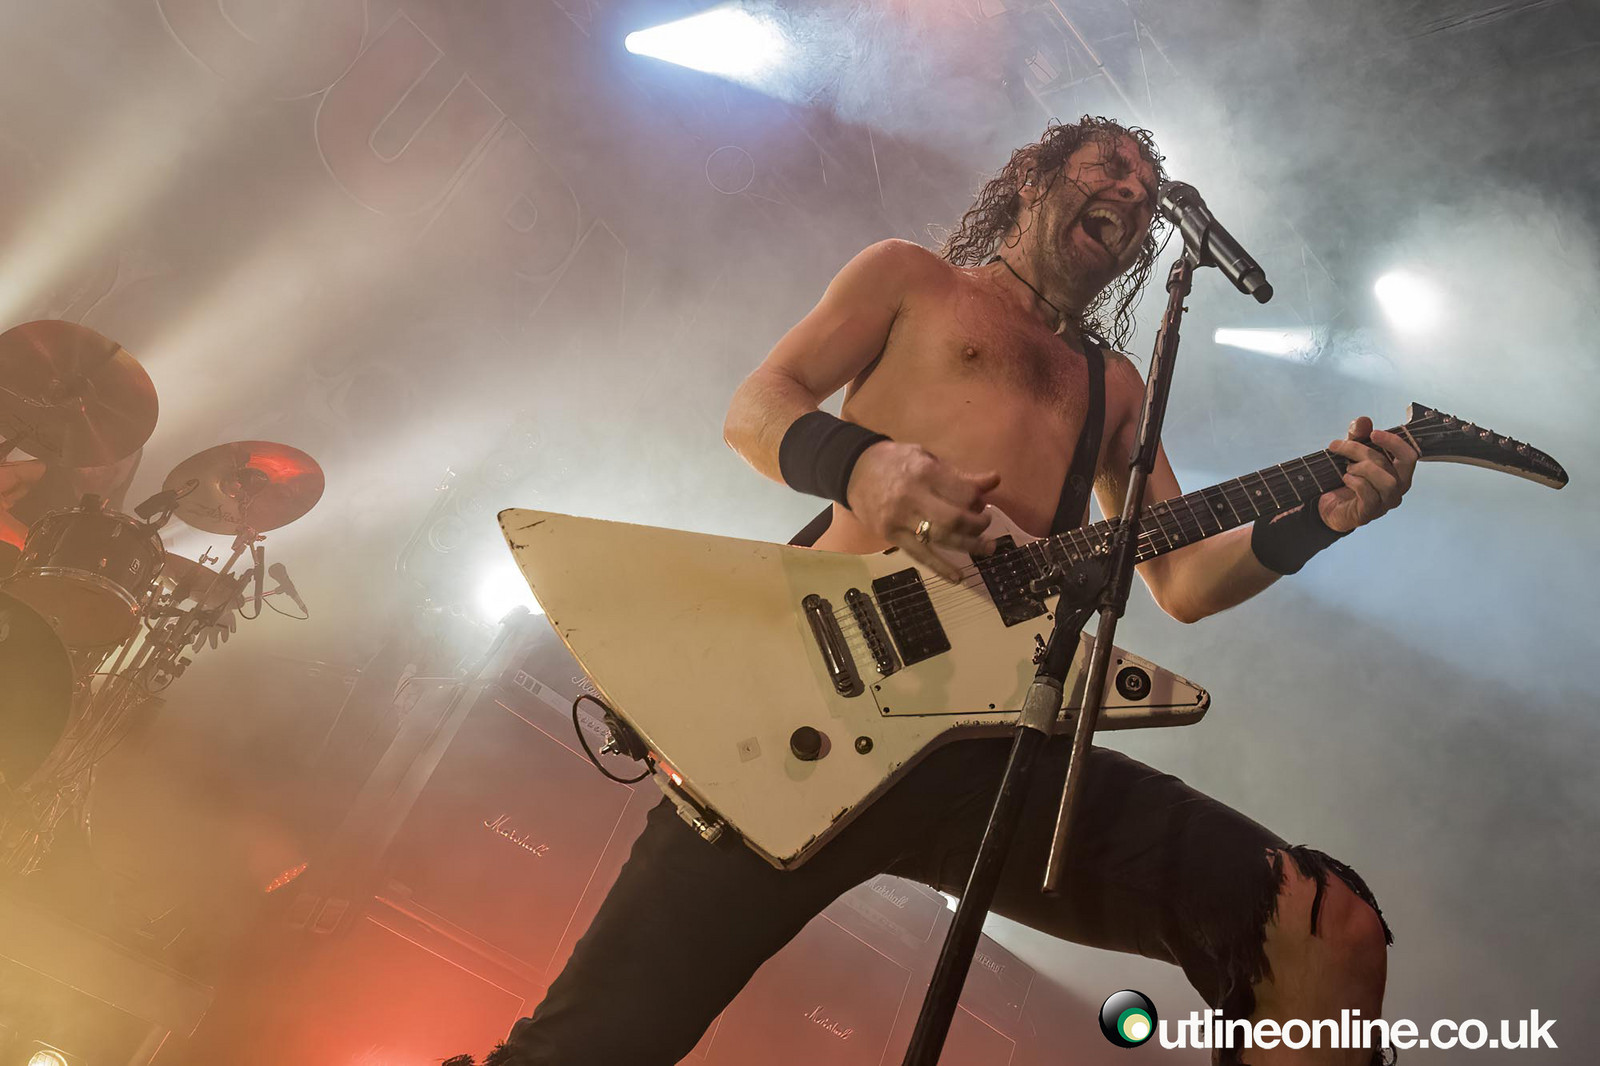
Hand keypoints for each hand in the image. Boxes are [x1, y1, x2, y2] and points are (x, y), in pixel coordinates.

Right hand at [845, 441, 998, 582]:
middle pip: (955, 518)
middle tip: (987, 523)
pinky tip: (957, 576)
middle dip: (978, 524)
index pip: (962, 491)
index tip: (985, 496)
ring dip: (969, 545)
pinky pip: (920, 555)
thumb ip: (957, 473)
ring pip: (941, 538)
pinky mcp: (892, 536)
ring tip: (987, 548)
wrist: (853, 470)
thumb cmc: (893, 461)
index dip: (979, 495)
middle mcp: (913, 497)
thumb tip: (993, 480)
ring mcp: (900, 520)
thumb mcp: (925, 456)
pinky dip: (940, 567)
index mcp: (924, 472)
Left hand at [1318, 416, 1417, 532]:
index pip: (1409, 456)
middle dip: (1365, 452)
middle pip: (1393, 465)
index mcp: (1398, 473)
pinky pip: (1370, 495)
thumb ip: (1357, 437)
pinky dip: (1356, 482)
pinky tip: (1346, 479)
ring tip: (1347, 468)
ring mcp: (1385, 503)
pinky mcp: (1369, 513)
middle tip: (1342, 448)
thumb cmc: (1347, 480)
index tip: (1373, 433)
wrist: (1327, 505)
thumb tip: (1363, 420)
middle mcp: (1397, 489)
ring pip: (1387, 482)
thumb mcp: (1350, 454)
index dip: (1394, 442)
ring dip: (1363, 469)